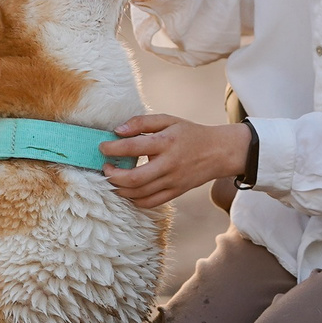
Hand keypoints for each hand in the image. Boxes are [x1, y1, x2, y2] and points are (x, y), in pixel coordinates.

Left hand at [101, 114, 251, 210]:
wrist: (218, 152)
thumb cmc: (190, 133)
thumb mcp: (168, 120)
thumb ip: (141, 123)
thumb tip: (117, 131)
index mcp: (166, 142)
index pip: (133, 147)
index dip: (112, 148)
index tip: (102, 147)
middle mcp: (169, 164)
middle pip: (134, 178)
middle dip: (113, 175)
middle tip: (105, 167)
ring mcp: (172, 182)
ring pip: (139, 194)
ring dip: (119, 189)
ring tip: (112, 179)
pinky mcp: (175, 193)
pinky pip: (149, 202)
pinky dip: (134, 200)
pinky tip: (127, 191)